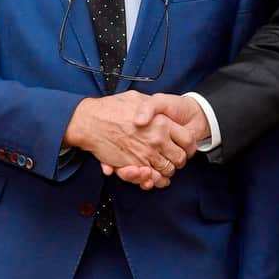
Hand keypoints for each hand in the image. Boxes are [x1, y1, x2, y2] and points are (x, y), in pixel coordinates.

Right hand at [64, 91, 196, 188]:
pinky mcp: (132, 166)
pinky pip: (150, 179)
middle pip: (180, 158)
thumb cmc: (112, 108)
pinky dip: (153, 180)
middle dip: (179, 161)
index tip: (186, 146)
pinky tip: (151, 175)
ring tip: (163, 167)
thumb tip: (160, 111)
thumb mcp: (138, 98)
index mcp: (162, 123)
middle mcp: (156, 140)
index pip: (187, 139)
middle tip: (174, 158)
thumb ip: (152, 106)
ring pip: (167, 170)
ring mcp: (145, 155)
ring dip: (167, 172)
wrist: (89, 121)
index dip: (189, 145)